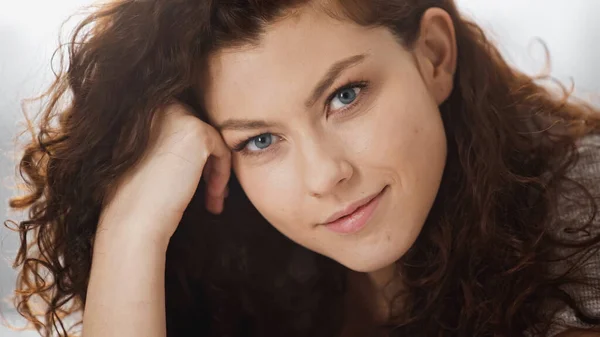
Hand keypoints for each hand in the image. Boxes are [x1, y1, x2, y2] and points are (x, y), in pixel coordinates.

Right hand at [99, 102, 230, 239]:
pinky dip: (222, 175)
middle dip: (207, 163)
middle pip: (199, 131)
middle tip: (211, 192)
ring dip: (216, 172)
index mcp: (141, 111)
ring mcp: (176, 115)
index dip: (193, 156)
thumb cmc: (137, 199)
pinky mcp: (197, 131)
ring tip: (213, 200)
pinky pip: (222, 150)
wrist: (134, 219)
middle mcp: (157, 106)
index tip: (197, 183)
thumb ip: (167, 143)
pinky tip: (213, 198)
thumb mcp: (148, 160)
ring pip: (212, 141)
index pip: (182, 125)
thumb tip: (198, 147)